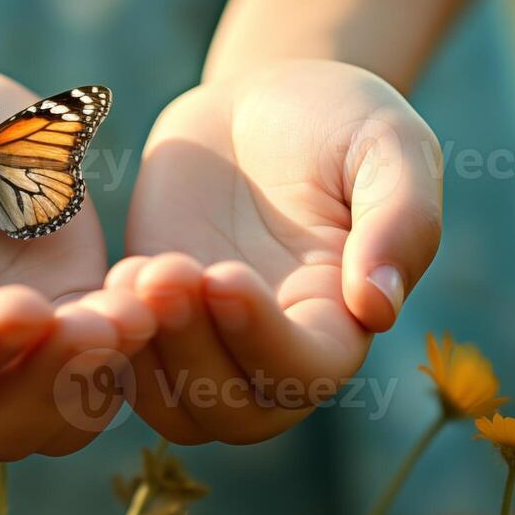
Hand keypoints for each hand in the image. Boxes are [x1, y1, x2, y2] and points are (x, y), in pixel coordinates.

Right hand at [0, 57, 153, 459]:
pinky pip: (113, 358)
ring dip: (106, 374)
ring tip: (145, 306)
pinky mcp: (74, 312)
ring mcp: (16, 346)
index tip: (27, 306)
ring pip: (63, 414)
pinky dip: (143, 336)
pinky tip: (165, 283)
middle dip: (54, 386)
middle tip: (108, 322)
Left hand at [111, 59, 441, 443]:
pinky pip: (128, 371)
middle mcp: (275, 349)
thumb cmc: (342, 121)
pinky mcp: (155, 317)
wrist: (264, 101)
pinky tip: (112, 280)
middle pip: (237, 413)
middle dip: (194, 354)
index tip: (226, 275)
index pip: (308, 372)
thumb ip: (401, 220)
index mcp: (342, 320)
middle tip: (166, 272)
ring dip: (149, 358)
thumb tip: (379, 307)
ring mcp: (209, 340)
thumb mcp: (390, 146)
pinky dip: (114, 345)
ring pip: (178, 409)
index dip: (264, 340)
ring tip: (135, 275)